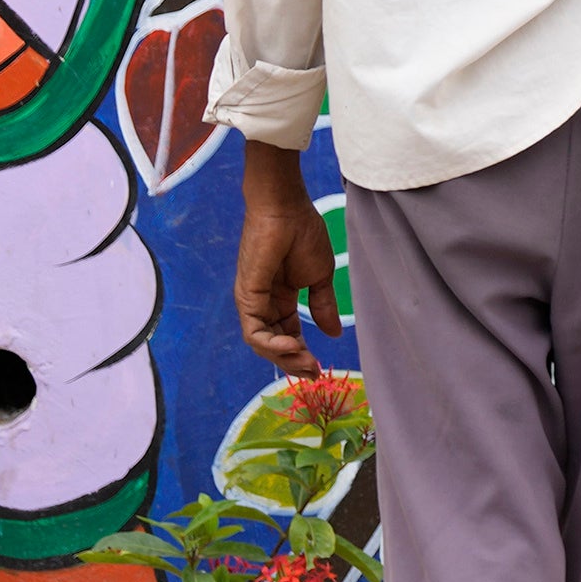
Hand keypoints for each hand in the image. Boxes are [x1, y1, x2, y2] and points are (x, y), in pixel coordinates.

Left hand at [235, 148, 341, 375]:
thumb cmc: (303, 234)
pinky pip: (254, 332)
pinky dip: (272, 345)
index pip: (287, 336)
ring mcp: (253, 301)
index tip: (321, 369)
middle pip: (273, 345)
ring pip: (262, 344)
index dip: (302, 355)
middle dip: (294, 363)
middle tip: (314, 372)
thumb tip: (333, 335)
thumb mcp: (320, 277)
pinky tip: (294, 345)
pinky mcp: (246, 296)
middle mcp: (264, 303)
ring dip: (285, 358)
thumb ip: (323, 306)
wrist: (287, 209)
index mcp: (281, 299)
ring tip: (307, 361)